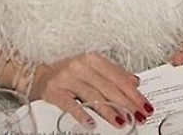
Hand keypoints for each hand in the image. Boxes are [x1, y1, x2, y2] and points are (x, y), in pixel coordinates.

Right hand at [29, 52, 152, 126]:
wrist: (38, 75)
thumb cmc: (68, 72)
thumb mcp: (92, 69)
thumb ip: (113, 74)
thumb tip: (135, 81)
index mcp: (93, 58)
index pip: (118, 77)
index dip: (133, 92)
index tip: (144, 104)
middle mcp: (81, 65)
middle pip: (109, 87)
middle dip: (127, 103)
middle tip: (139, 115)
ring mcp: (67, 78)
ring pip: (93, 96)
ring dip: (110, 112)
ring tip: (122, 122)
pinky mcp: (55, 91)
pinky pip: (71, 105)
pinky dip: (82, 114)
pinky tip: (91, 124)